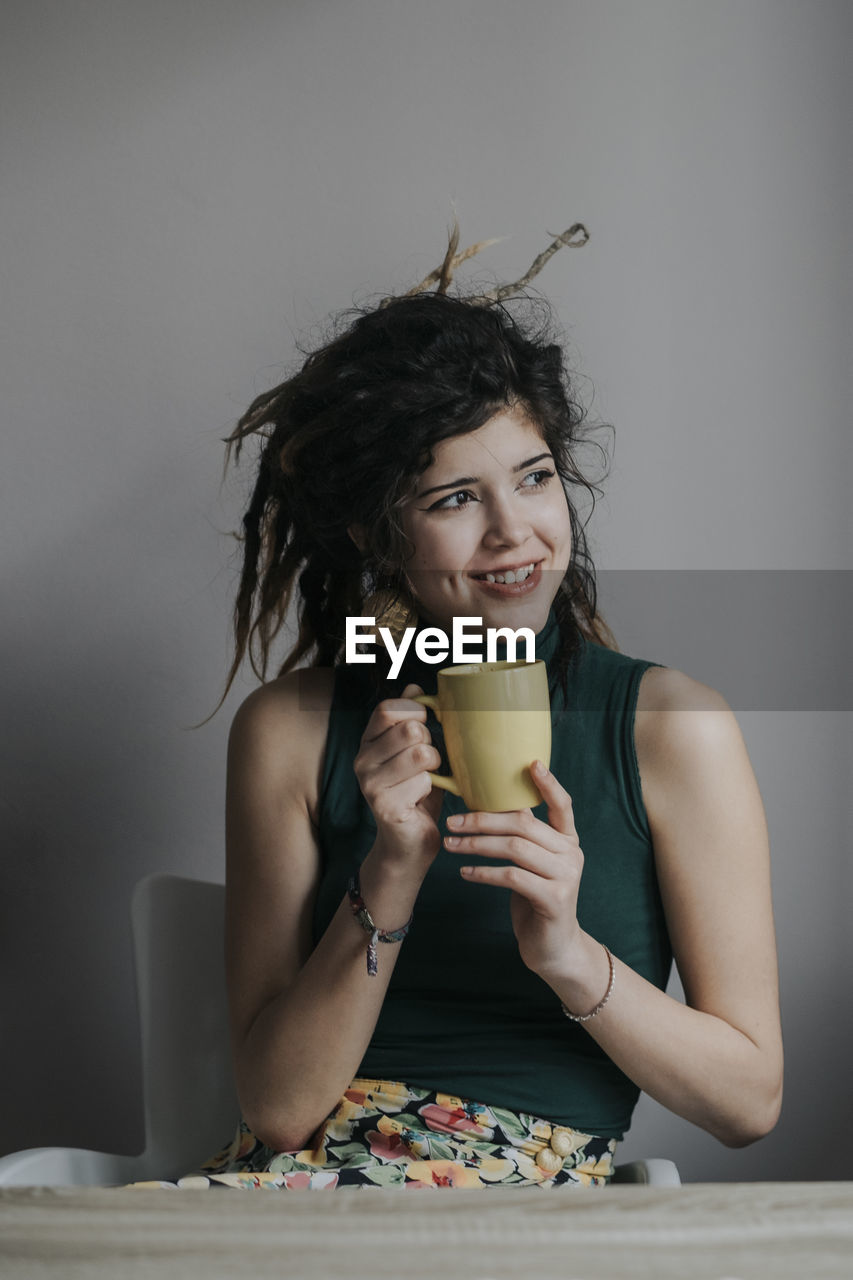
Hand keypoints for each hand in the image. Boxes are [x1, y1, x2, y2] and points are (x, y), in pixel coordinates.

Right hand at [354, 684, 444, 865]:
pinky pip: (424, 781)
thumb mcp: (414, 751)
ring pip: (421, 753)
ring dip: (435, 768)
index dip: (415, 711)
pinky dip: (433, 790)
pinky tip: (420, 801)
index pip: (389, 708)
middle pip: (410, 729)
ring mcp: (370, 783)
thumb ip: (411, 720)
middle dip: (430, 744)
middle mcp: (362, 760)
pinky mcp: (384, 805)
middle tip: (427, 764)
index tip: (425, 727)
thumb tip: (415, 686)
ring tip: (426, 781)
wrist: (408, 843)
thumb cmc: (415, 794)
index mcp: (368, 742)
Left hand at [443, 760, 584, 977]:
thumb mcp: (532, 863)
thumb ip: (523, 837)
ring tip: (451, 844)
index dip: (549, 783)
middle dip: (483, 820)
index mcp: (567, 839)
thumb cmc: (535, 898)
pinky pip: (512, 877)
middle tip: (452, 821)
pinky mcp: (554, 899)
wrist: (553, 946)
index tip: (531, 763)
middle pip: (523, 824)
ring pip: (515, 848)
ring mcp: (566, 876)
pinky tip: (465, 872)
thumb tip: (486, 805)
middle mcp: (572, 853)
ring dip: (477, 845)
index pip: (563, 804)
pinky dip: (483, 872)